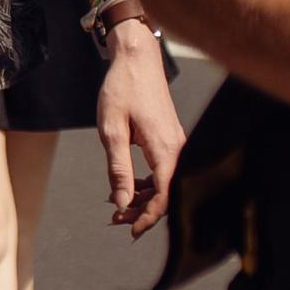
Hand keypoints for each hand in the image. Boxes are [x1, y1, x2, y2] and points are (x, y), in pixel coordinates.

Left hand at [94, 19, 183, 235]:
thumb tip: (121, 202)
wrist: (137, 58)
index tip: (129, 231)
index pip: (163, 197)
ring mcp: (175, 143)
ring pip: (164, 182)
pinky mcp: (169, 137)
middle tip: (114, 219)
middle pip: (165, 193)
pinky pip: (162, 169)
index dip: (147, 218)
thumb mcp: (112, 131)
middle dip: (141, 211)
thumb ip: (118, 169)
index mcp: (165, 150)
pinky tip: (125, 185)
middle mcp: (177, 149)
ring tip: (116, 205)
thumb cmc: (122, 90)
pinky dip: (145, 182)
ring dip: (141, 197)